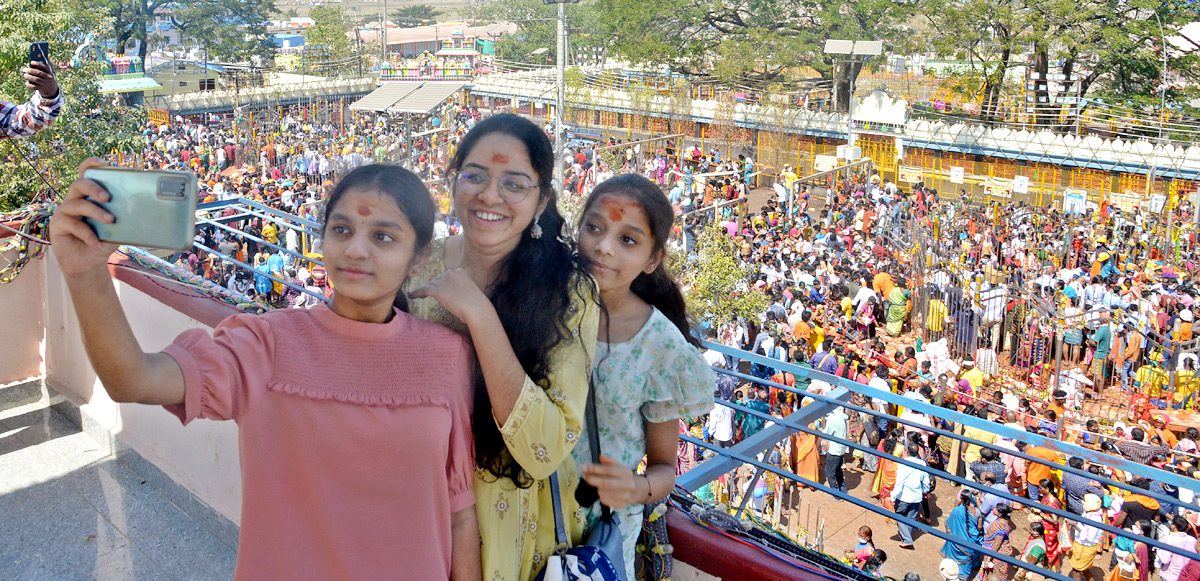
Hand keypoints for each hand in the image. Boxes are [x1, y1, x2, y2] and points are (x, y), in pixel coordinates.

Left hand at [23, 61, 57, 99]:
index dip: (38, 64)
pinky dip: (29, 85)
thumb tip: (46, 57)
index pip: (44, 67)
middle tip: (25, 69)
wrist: (52, 90)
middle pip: (39, 73)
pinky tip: (26, 83)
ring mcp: (45, 84)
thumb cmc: (48, 77)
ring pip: (36, 79)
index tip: (31, 62)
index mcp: (50, 72)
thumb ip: (47, 65)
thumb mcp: (50, 72)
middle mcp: (48, 78)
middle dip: (31, 70)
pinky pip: (34, 87)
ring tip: (25, 75)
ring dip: (29, 77)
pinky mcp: (41, 89)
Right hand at [49, 158, 117, 276]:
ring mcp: (64, 211)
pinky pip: (73, 225)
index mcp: (88, 196)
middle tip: (108, 198)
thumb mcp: (117, 228)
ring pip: (76, 204)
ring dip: (95, 212)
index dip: (91, 164)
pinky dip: (88, 235)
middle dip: (94, 188)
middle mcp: (74, 199)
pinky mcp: (57, 225)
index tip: (104, 163)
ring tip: (110, 221)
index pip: (85, 173)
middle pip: (79, 184)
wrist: (89, 264)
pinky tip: (98, 245)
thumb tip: (143, 210)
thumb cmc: (103, 241)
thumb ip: (124, 217)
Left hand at [409, 267, 490, 324]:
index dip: (440, 283)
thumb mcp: (469, 291)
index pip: (446, 276)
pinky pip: (423, 289)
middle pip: (437, 279)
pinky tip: (411, 295)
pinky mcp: (438, 289)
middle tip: (427, 295)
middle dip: (433, 287)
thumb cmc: (477, 305)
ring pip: (430, 284)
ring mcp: (444, 280)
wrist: (478, 310)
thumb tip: (450, 294)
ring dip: (424, 290)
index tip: (438, 289)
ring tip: (417, 295)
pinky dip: (416, 292)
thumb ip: (459, 289)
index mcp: (460, 271)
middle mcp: (451, 272)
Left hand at [581, 455, 637, 509]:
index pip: (608, 470)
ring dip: (597, 488)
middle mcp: (627, 485)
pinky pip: (604, 501)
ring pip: (603, 493)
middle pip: (605, 483)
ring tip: (597, 484)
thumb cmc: (623, 477)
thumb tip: (600, 456)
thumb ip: (609, 460)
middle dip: (591, 479)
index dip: (594, 469)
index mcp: (626, 473)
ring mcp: (625, 497)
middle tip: (583, 475)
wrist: (636, 491)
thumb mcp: (619, 466)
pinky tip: (603, 492)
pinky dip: (601, 496)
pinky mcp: (621, 505)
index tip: (584, 467)